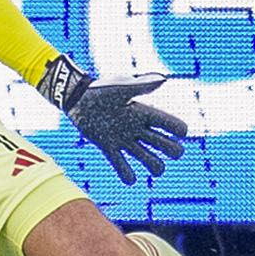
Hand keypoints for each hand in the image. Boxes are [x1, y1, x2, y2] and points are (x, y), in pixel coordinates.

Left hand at [38, 56, 191, 185]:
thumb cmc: (99, 89)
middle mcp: (138, 128)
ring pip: (150, 160)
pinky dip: (127, 175)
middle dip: (173, 151)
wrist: (75, 98)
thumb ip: (141, 86)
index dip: (179, 130)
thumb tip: (164, 79)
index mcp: (144, 113)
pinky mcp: (109, 147)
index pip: (172, 125)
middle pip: (168, 146)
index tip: (178, 131)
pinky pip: (122, 167)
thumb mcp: (121, 87)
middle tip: (162, 150)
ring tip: (151, 166)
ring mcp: (125, 139)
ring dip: (155, 166)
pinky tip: (129, 176)